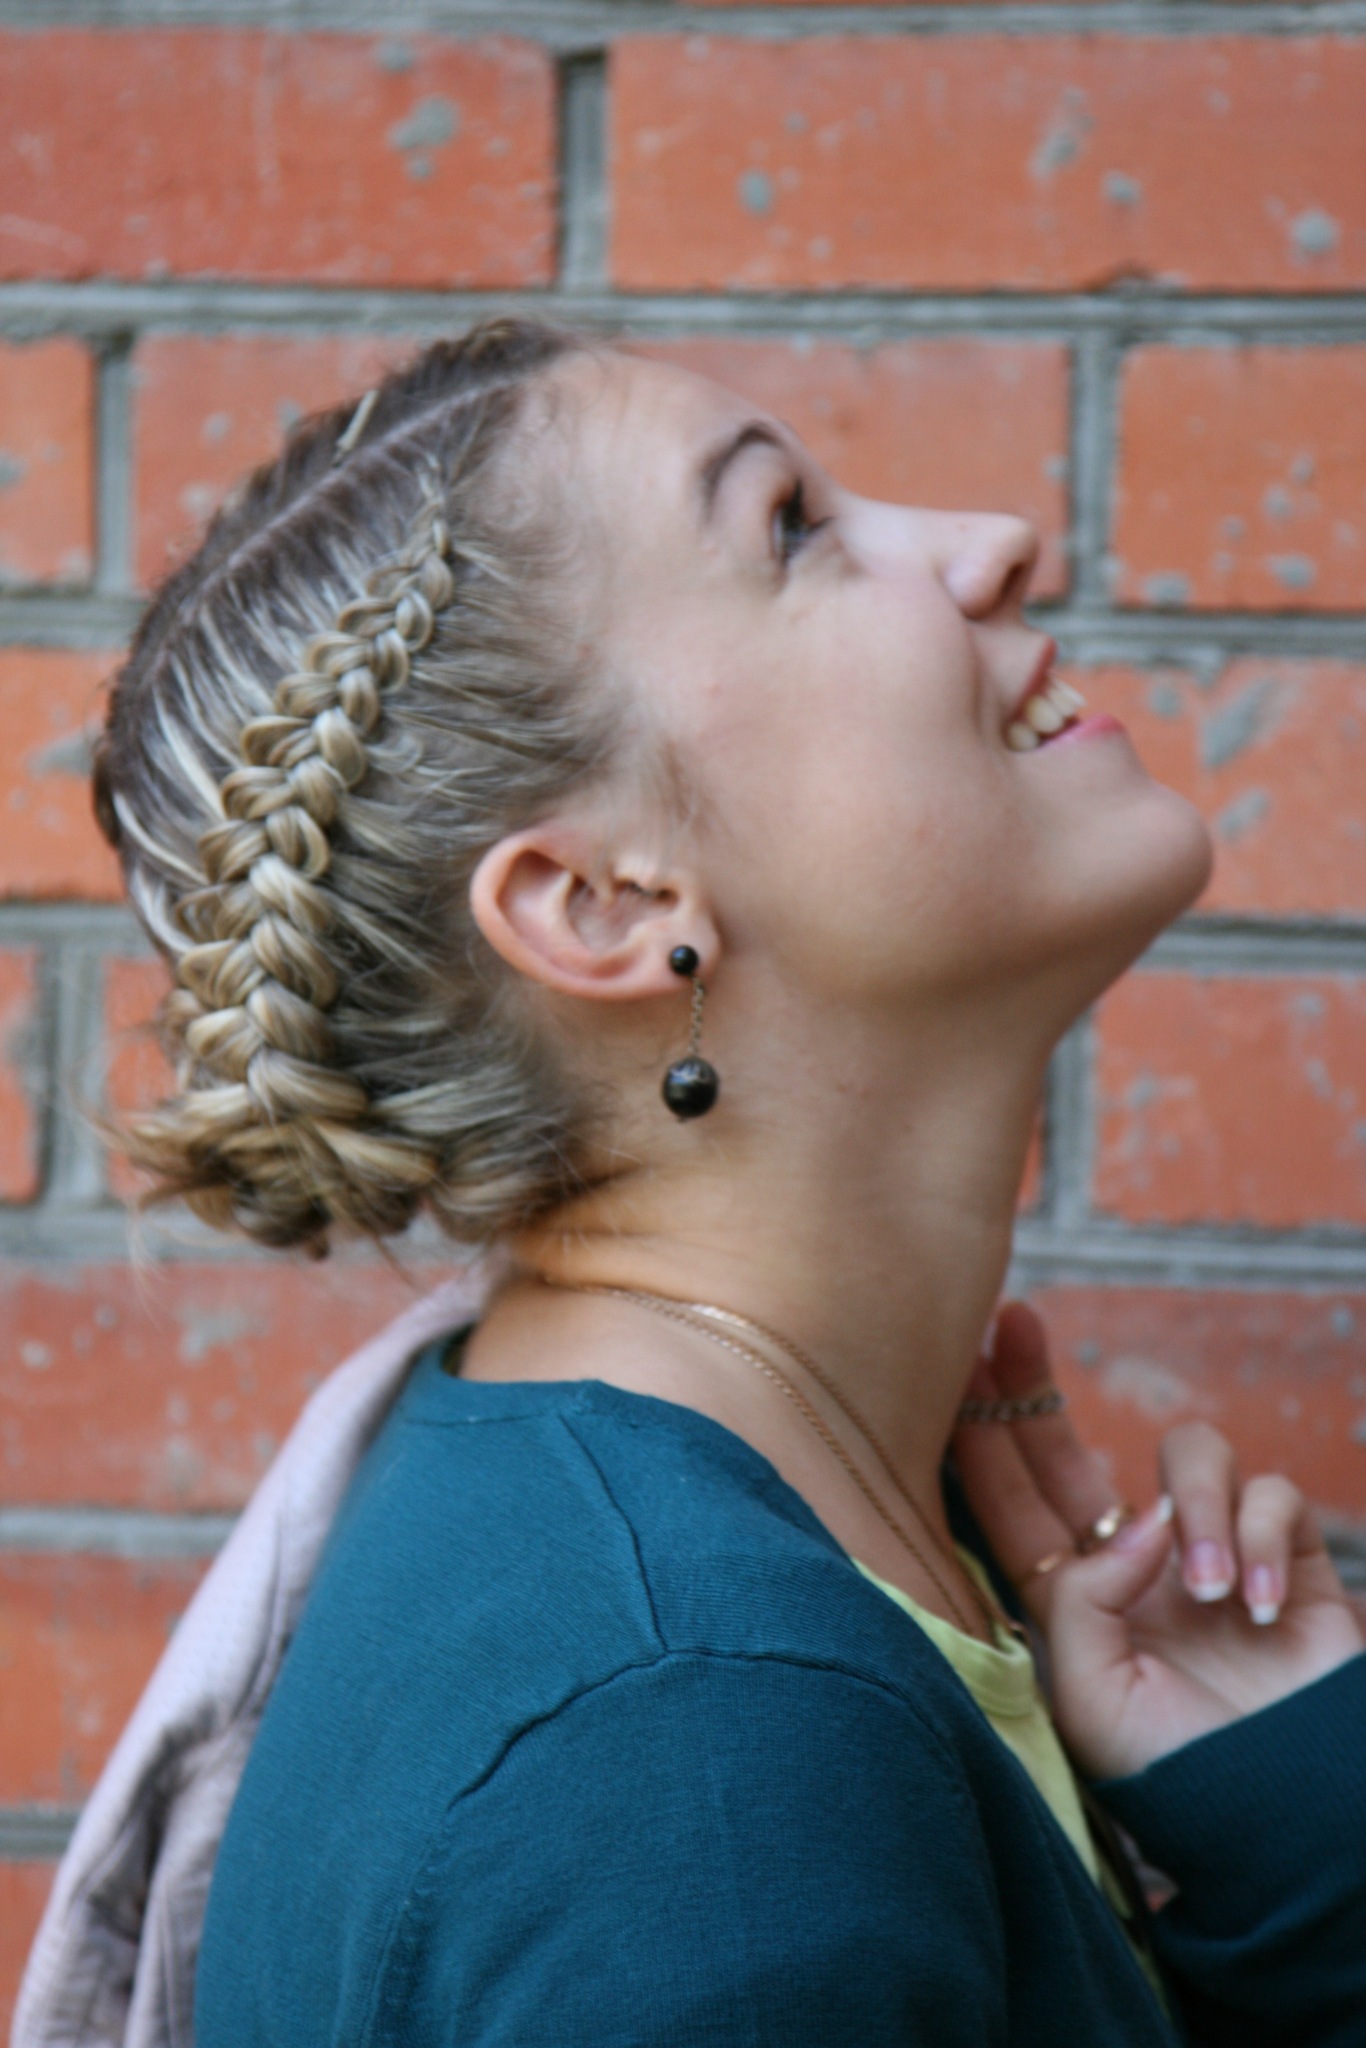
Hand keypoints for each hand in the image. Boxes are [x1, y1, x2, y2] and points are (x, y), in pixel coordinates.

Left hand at [952, 1301, 1363, 1781]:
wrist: (1285, 1822)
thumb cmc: (1177, 1776)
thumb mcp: (1090, 1699)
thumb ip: (1081, 1599)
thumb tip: (1132, 1525)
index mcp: (1074, 1603)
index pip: (1015, 1502)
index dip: (985, 1433)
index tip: (956, 1361)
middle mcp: (1134, 1567)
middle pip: (1077, 1452)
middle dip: (1038, 1386)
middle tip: (1012, 1323)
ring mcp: (1209, 1555)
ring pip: (1187, 1453)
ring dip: (1193, 1504)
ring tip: (1206, 1591)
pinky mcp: (1285, 1557)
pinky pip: (1269, 1496)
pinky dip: (1258, 1539)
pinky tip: (1258, 1609)